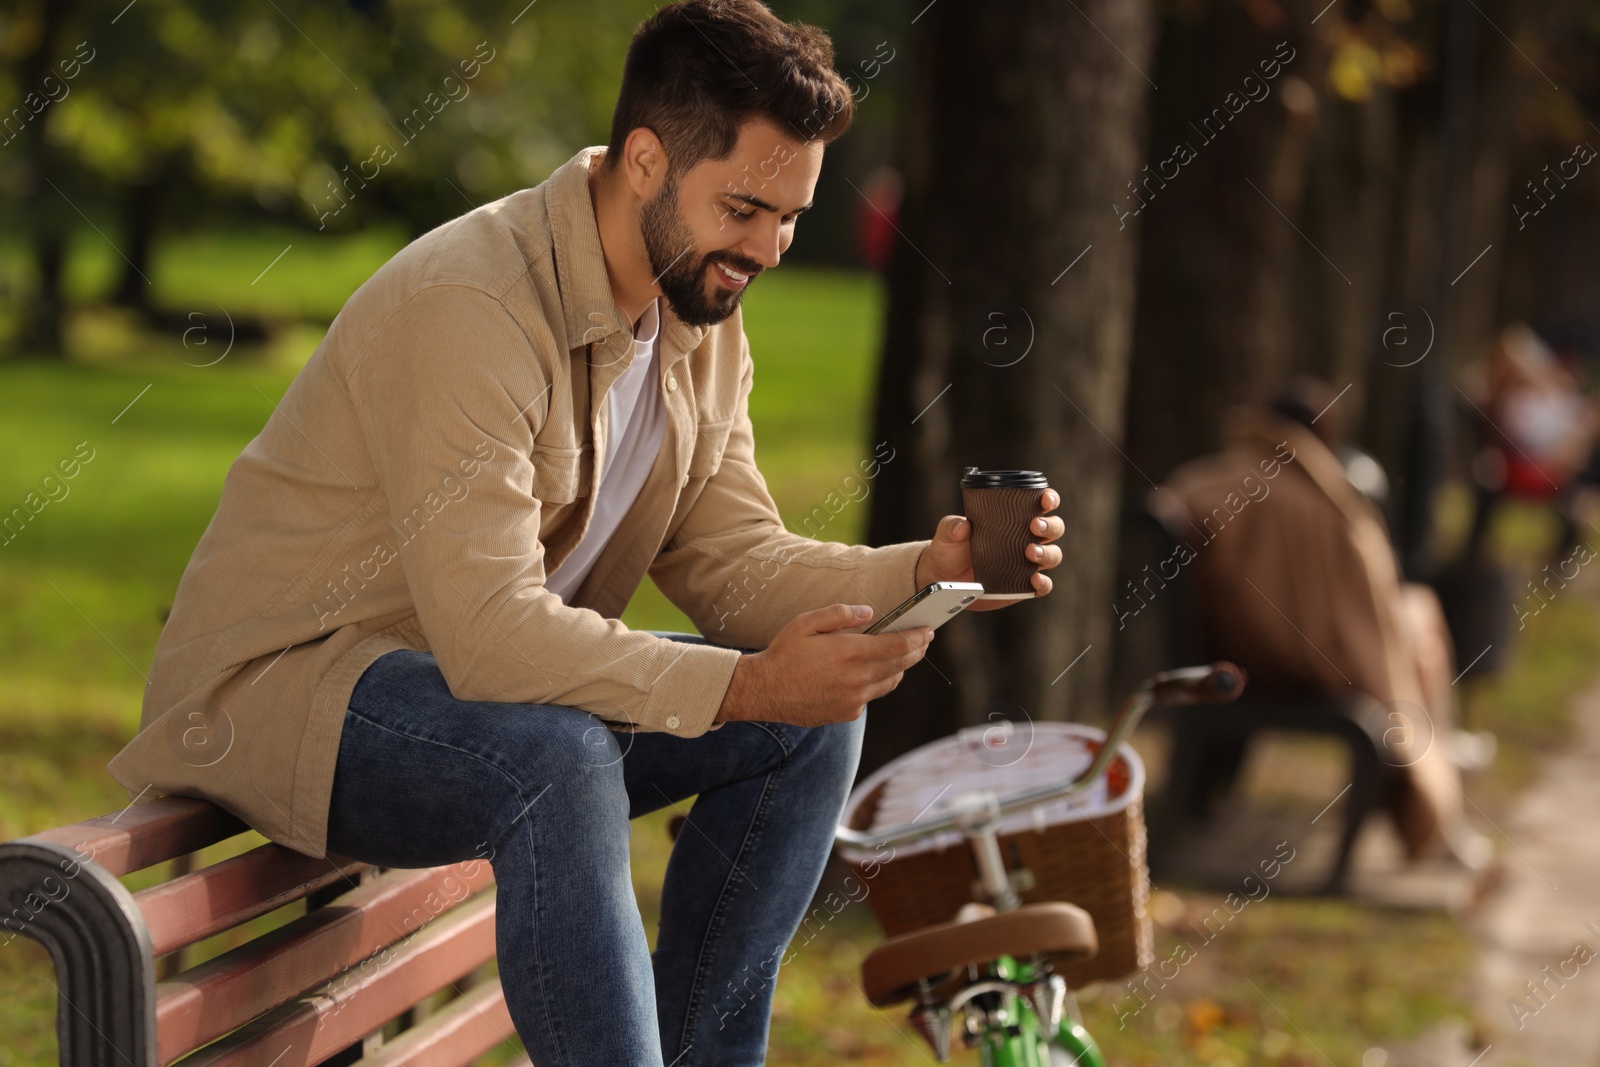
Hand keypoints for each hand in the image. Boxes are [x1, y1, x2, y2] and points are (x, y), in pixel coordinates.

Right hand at [715, 603, 933, 726]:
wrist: (764, 691)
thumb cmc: (784, 653)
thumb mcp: (806, 623)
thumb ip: (839, 614)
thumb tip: (869, 613)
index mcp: (849, 652)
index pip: (898, 645)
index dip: (917, 637)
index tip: (928, 630)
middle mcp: (857, 678)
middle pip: (900, 664)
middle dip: (916, 650)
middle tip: (924, 640)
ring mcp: (854, 699)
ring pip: (890, 682)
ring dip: (900, 668)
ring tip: (902, 655)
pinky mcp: (848, 712)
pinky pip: (871, 696)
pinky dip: (876, 683)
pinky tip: (870, 673)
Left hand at [914, 488, 1063, 610]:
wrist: (943, 579)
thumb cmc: (950, 549)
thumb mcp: (946, 533)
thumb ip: (951, 525)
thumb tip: (963, 525)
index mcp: (1014, 520)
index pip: (1040, 505)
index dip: (1049, 499)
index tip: (1045, 499)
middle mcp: (1026, 539)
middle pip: (1054, 529)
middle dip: (1050, 526)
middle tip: (1033, 526)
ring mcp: (1027, 563)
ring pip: (1053, 555)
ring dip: (1047, 553)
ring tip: (1029, 552)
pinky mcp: (1023, 586)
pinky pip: (1043, 586)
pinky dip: (1043, 583)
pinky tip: (1034, 579)